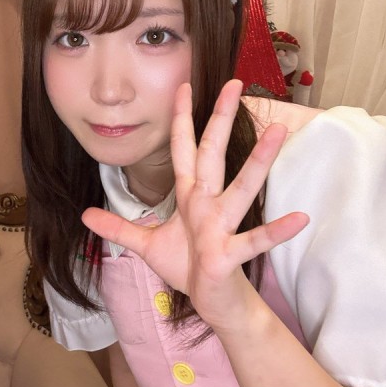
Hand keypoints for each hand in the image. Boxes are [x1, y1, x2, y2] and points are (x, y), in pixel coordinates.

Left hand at [82, 80, 308, 329]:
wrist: (212, 303)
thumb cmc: (187, 267)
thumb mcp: (145, 244)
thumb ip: (117, 228)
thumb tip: (84, 214)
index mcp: (189, 196)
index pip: (183, 149)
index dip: (181, 119)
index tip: (182, 86)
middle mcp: (206, 203)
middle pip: (212, 154)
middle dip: (221, 119)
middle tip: (234, 83)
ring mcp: (220, 226)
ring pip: (240, 187)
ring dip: (258, 161)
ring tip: (279, 130)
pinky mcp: (228, 254)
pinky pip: (254, 240)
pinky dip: (276, 231)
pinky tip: (301, 217)